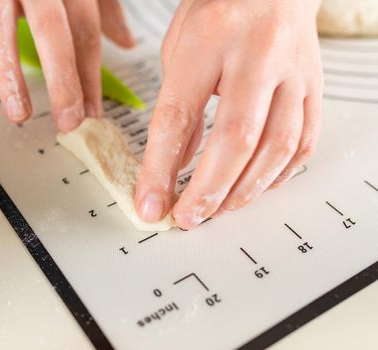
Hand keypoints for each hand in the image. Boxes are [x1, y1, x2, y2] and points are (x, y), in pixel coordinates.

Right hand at [0, 0, 133, 130]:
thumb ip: (106, 9)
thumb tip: (127, 42)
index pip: (86, 33)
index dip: (90, 76)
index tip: (91, 112)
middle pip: (53, 31)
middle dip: (63, 80)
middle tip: (68, 120)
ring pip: (1, 27)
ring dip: (10, 76)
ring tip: (20, 114)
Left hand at [135, 0, 323, 229]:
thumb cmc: (219, 10)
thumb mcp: (180, 48)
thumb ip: (178, 105)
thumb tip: (178, 163)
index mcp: (209, 40)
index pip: (178, 117)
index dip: (160, 168)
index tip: (151, 204)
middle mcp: (257, 55)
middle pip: (235, 139)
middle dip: (208, 190)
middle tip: (189, 218)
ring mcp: (293, 72)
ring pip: (276, 146)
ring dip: (245, 189)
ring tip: (220, 209)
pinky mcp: (315, 86)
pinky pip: (304, 141)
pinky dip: (280, 174)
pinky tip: (258, 187)